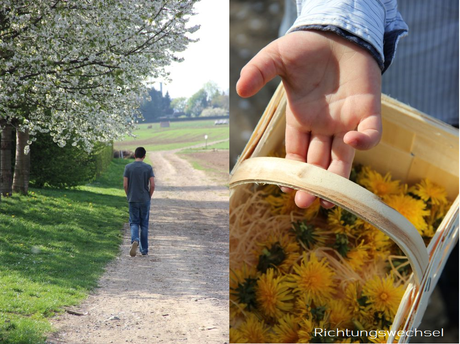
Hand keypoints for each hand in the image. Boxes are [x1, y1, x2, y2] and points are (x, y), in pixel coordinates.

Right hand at [237, 31, 381, 207]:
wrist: (338, 30)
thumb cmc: (306, 45)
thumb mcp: (277, 57)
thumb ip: (259, 71)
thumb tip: (240, 89)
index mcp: (300, 118)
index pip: (295, 152)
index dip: (291, 171)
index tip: (285, 186)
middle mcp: (323, 125)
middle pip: (318, 161)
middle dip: (313, 183)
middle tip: (305, 202)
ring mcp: (346, 120)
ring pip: (343, 156)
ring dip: (338, 178)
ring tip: (328, 200)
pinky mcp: (368, 110)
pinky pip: (371, 133)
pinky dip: (365, 141)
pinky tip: (353, 141)